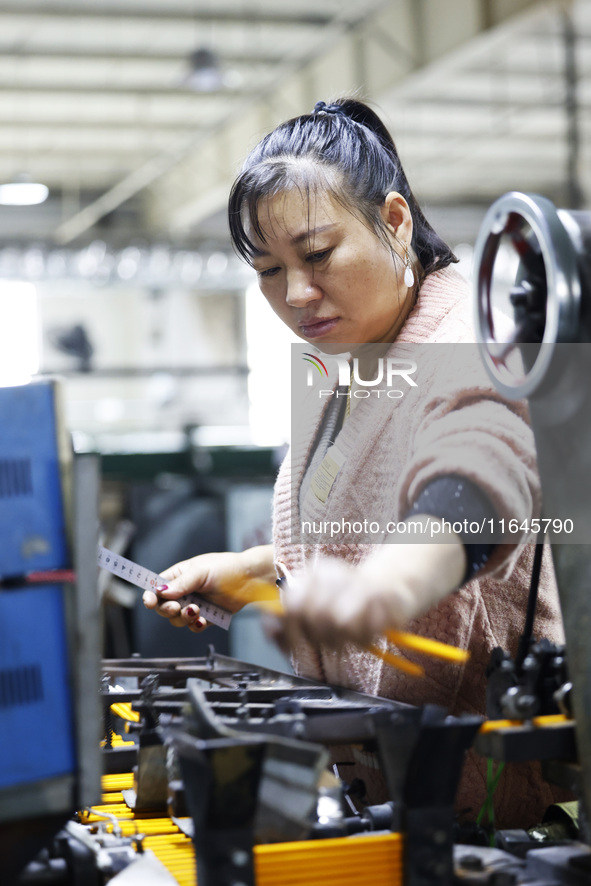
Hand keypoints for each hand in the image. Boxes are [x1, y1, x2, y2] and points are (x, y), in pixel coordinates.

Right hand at [142, 545, 274, 632]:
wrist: (250, 580)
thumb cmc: (227, 568)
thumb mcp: (201, 571)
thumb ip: (181, 583)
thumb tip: (160, 591)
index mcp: (178, 576)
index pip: (156, 587)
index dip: (150, 596)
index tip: (150, 602)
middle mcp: (184, 591)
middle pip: (163, 607)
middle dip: (168, 609)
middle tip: (177, 607)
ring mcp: (194, 604)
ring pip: (177, 619)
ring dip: (183, 617)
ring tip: (195, 610)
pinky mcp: (206, 616)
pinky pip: (193, 626)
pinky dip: (195, 625)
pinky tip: (202, 620)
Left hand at [273, 526, 465, 650]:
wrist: (390, 585)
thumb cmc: (347, 602)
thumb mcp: (313, 609)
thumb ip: (287, 622)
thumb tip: (269, 629)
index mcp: (313, 574)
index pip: (291, 604)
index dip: (289, 630)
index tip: (295, 642)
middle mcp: (333, 574)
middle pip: (315, 617)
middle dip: (320, 637)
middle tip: (329, 639)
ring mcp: (356, 582)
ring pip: (339, 624)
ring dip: (344, 639)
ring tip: (348, 635)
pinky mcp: (379, 596)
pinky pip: (365, 628)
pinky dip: (364, 637)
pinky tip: (365, 631)